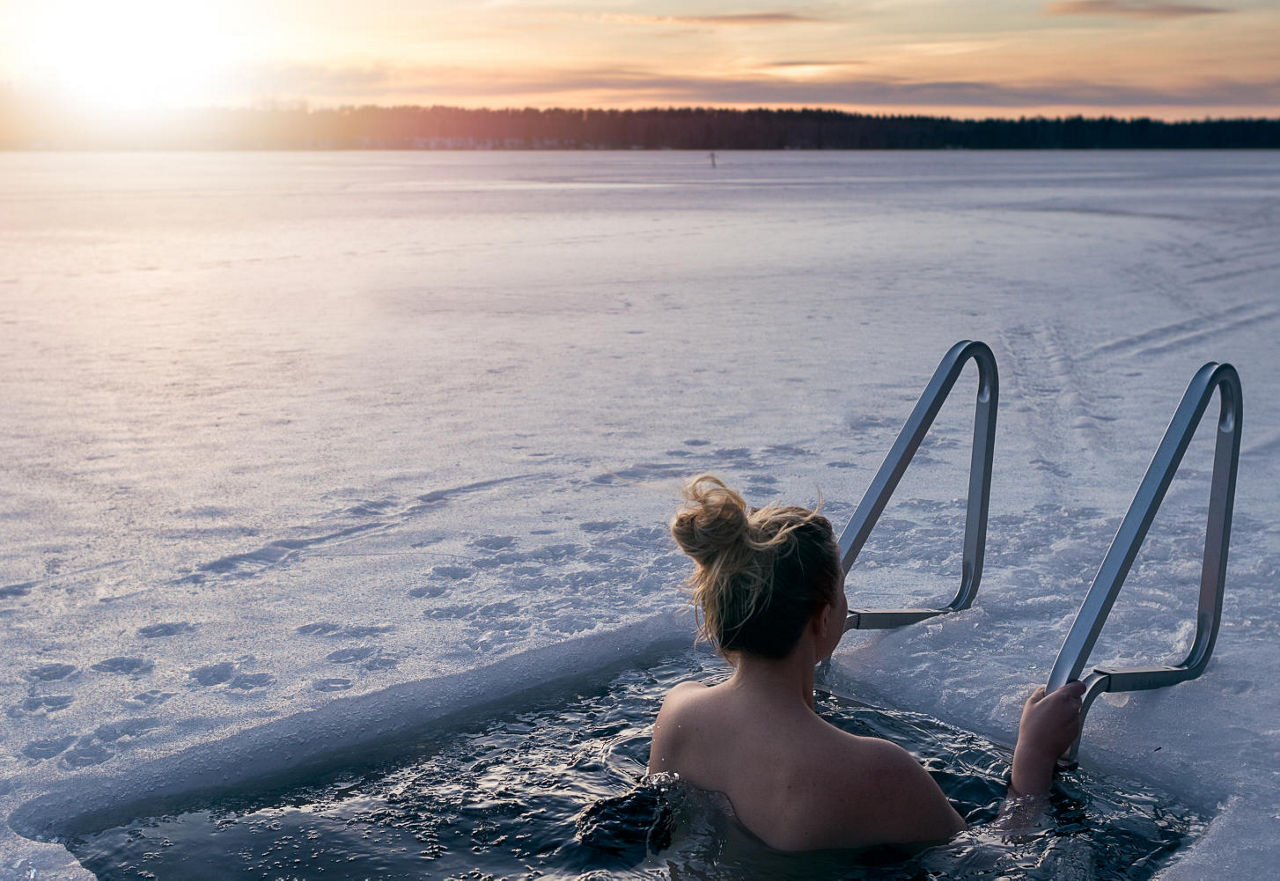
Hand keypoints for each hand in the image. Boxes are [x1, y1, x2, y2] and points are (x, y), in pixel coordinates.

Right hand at [1010, 681, 1084, 795]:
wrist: (1038, 750)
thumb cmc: (1032, 728)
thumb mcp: (1030, 704)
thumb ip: (1040, 692)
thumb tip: (1045, 688)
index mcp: (1061, 698)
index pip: (1078, 686)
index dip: (1074, 685)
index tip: (1069, 687)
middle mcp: (1072, 708)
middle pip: (1077, 698)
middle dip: (1067, 700)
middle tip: (1053, 705)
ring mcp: (1076, 720)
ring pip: (1075, 711)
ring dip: (1067, 712)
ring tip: (1052, 719)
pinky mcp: (1077, 731)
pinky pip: (1074, 722)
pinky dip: (1067, 722)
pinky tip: (1055, 727)